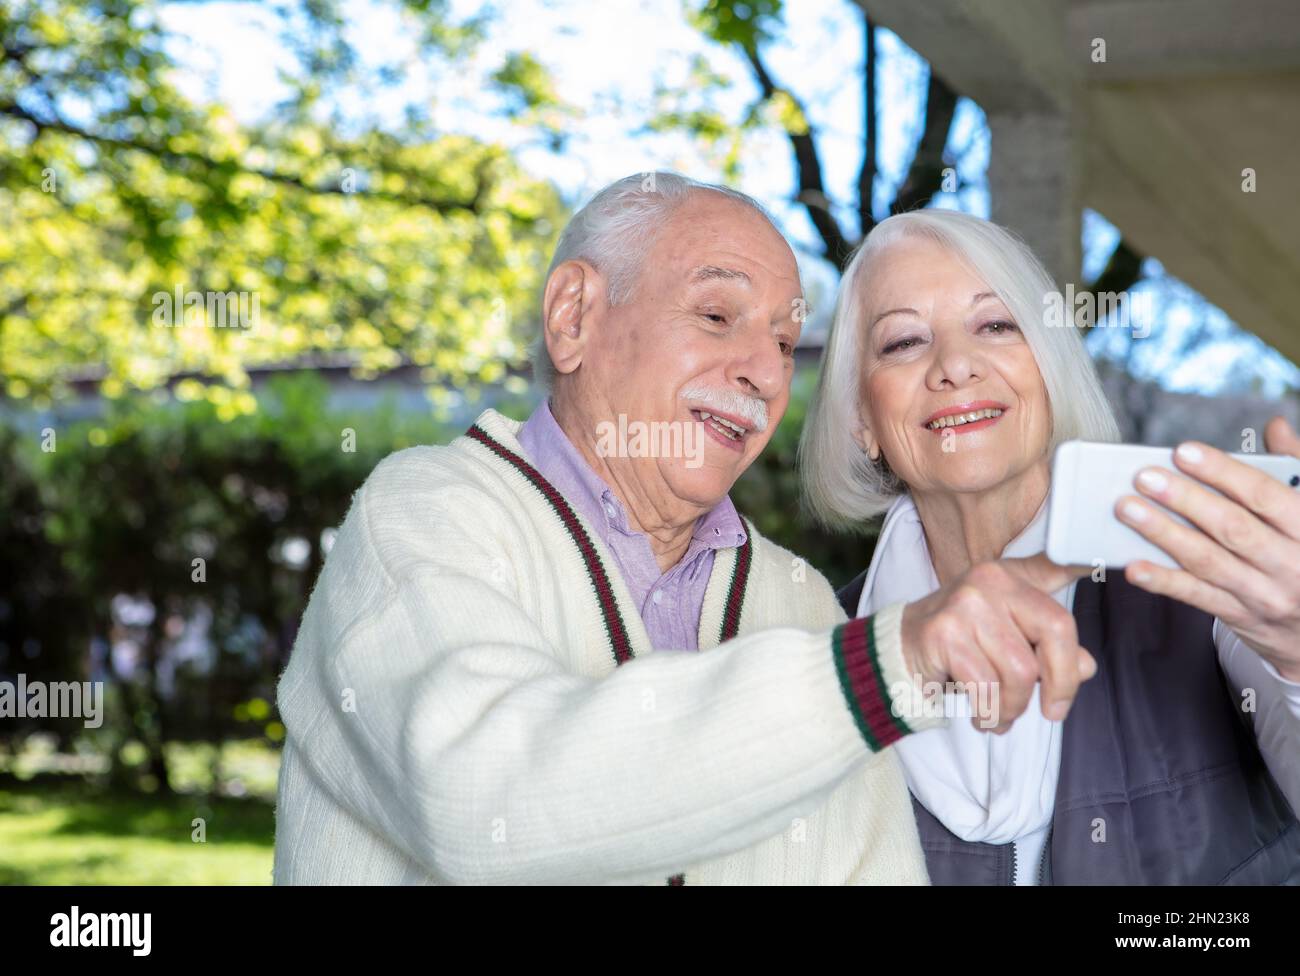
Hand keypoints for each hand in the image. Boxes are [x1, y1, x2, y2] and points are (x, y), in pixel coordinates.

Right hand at [900, 554, 1097, 732]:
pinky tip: (984, 718)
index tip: (1103, 560)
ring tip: (1003, 717)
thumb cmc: (960, 645)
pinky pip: (987, 686)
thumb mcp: (1008, 639)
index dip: (1082, 562)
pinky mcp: (946, 634)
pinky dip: (991, 713)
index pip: (1059, 570)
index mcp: (1010, 575)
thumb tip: (1086, 667)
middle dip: (1060, 684)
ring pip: (1021, 670)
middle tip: (1053, 712)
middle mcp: (989, 580)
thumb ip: (1048, 648)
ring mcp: (966, 604)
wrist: (898, 651)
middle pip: (1055, 631)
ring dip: (1015, 707)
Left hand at [1117, 415, 1299, 681]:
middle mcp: (1289, 563)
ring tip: (1127, 509)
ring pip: (1207, 560)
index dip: (1222, 472)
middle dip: (1185, 500)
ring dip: (1163, 533)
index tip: (1182, 452)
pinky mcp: (1239, 615)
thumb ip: (1295, 468)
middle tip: (1144, 478)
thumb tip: (1276, 426)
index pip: (1264, 495)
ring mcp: (1263, 593)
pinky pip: (1196, 596)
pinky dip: (1163, 581)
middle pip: (1231, 528)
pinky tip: (1134, 567)